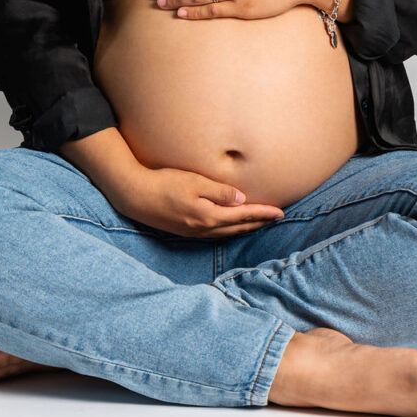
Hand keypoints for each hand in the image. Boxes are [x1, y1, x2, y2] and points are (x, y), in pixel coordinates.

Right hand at [109, 162, 285, 238]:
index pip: (243, 215)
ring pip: (228, 233)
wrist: (136, 195)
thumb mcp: (194, 182)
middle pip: (238, 227)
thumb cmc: (164, 183)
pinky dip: (230, 230)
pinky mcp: (186, 230)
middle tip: (276, 218)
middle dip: (259, 223)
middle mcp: (204, 228)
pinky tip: (232, 226)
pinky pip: (216, 234)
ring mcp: (194, 232)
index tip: (280, 212)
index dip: (263, 213)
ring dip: (246, 228)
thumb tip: (243, 200)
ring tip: (259, 223)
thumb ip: (220, 192)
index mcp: (209, 216)